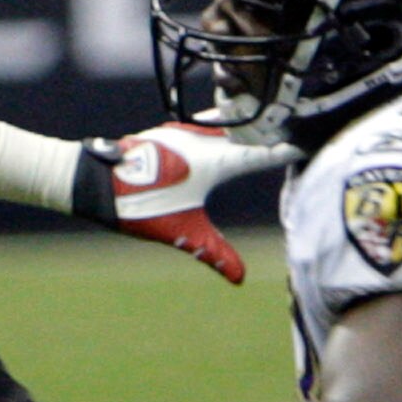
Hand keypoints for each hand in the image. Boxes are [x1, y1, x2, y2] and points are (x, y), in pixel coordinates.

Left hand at [71, 123, 291, 285]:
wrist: (91, 181)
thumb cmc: (135, 204)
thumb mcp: (181, 233)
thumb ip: (214, 253)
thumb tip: (240, 279)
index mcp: (213, 158)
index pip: (261, 151)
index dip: (288, 148)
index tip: (311, 142)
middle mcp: (202, 138)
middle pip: (249, 130)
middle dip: (275, 130)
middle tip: (301, 125)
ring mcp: (183, 131)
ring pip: (227, 122)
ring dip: (249, 124)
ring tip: (272, 124)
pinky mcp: (168, 132)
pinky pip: (207, 124)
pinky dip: (225, 127)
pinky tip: (226, 130)